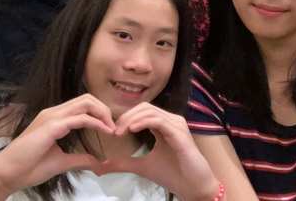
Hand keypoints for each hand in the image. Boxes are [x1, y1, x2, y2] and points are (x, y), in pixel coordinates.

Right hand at [0, 94, 114, 196]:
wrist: (8, 174)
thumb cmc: (30, 167)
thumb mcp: (61, 162)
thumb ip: (79, 159)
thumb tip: (97, 163)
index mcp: (55, 117)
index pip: (83, 104)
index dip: (100, 113)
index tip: (111, 128)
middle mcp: (55, 112)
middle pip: (87, 99)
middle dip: (104, 109)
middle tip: (113, 125)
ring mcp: (53, 117)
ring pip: (85, 103)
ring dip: (102, 113)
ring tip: (111, 127)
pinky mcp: (52, 126)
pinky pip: (79, 118)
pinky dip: (95, 122)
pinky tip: (104, 130)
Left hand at [101, 103, 219, 200]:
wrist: (192, 187)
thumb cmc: (173, 175)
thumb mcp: (143, 167)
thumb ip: (125, 163)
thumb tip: (103, 165)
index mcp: (164, 125)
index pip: (143, 111)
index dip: (127, 117)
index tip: (114, 132)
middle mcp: (171, 121)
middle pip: (146, 107)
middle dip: (128, 116)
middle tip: (115, 131)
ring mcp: (177, 125)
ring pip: (151, 111)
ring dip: (132, 119)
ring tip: (121, 131)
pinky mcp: (180, 133)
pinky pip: (159, 121)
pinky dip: (143, 122)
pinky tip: (132, 129)